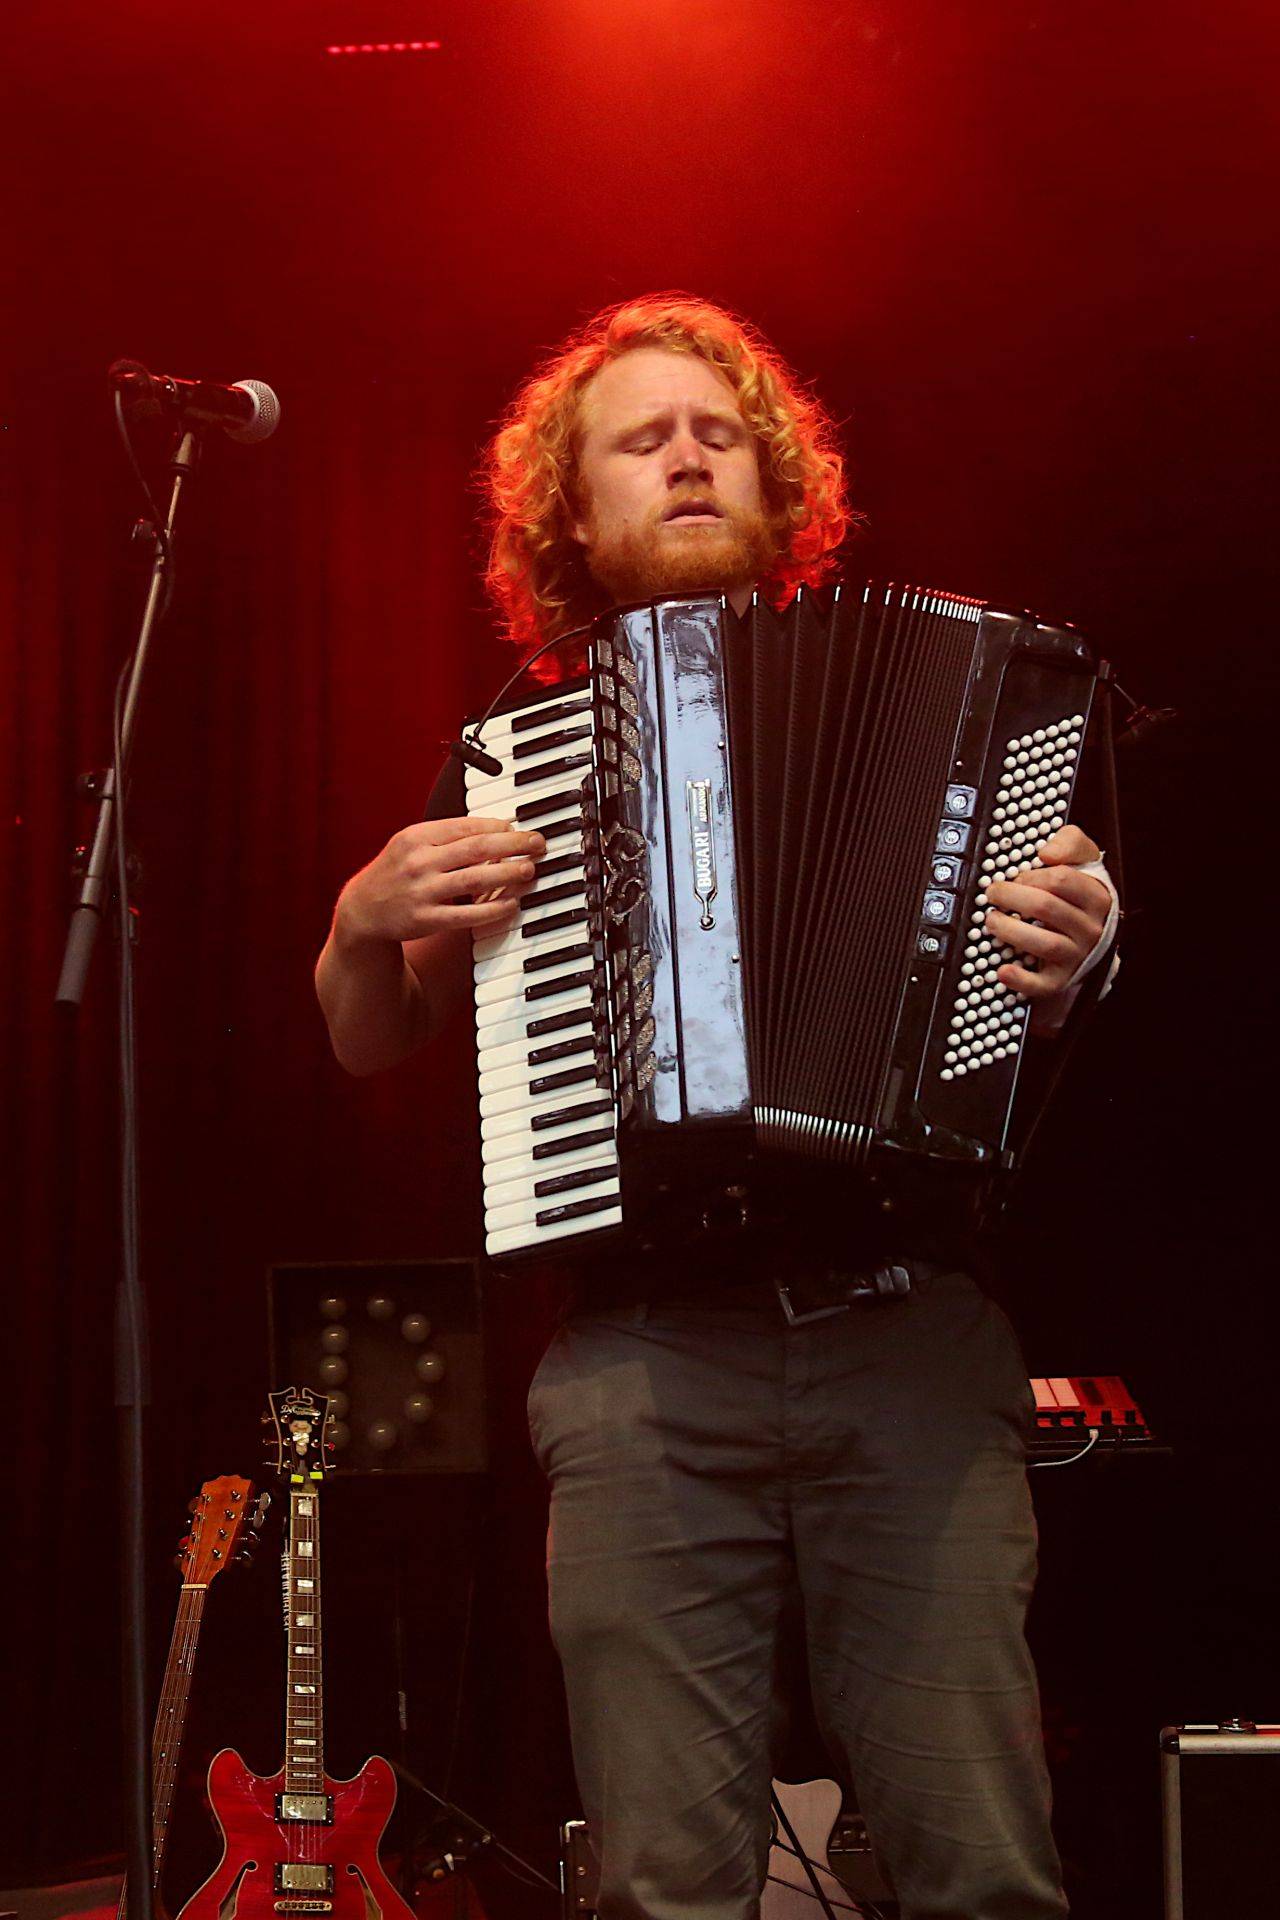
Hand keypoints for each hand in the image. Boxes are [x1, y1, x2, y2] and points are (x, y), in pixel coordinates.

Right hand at [335, 816, 545, 945]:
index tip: (518, 829)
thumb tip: (495, 829)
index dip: (498, 827)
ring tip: (529, 870)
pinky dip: (493, 908)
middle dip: (513, 844)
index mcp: (416, 836)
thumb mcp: (411, 844)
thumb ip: (446, 837)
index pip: (466, 826)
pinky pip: (468, 914)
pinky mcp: (427, 920)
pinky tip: (511, 903)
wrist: (362, 910)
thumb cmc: (395, 873)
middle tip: (537, 844)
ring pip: (476, 878)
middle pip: (477, 848)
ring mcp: (423, 891)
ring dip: (509, 874)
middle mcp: (419, 861)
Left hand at [984, 824, 1110, 1007]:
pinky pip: (1042, 984)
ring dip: (1010, 930)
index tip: (1016, 876)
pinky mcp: (1061, 979)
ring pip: (1043, 943)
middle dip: (1011, 897)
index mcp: (1095, 896)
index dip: (1031, 875)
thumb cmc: (1080, 896)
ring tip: (991, 920)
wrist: (1095, 939)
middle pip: (1045, 908)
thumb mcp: (1084, 861)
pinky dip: (1021, 979)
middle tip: (992, 894)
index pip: (1061, 879)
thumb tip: (1046, 852)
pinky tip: (1003, 970)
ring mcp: (1076, 955)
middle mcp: (1090, 927)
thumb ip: (1070, 842)